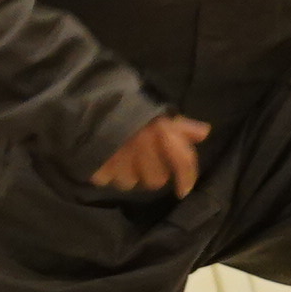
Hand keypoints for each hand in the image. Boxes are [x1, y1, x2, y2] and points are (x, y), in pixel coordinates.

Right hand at [93, 112, 211, 197]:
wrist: (86, 101)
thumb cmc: (126, 106)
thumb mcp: (155, 112)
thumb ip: (180, 125)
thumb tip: (204, 132)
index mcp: (158, 130)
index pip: (182, 160)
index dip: (187, 177)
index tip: (183, 190)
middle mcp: (141, 146)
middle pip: (156, 180)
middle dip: (152, 173)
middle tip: (143, 161)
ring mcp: (117, 159)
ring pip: (131, 183)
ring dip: (129, 174)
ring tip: (121, 158)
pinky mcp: (97, 167)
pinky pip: (109, 181)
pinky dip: (108, 173)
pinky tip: (106, 159)